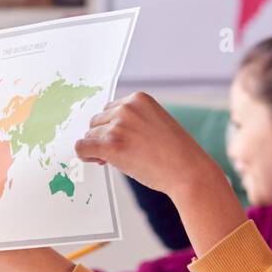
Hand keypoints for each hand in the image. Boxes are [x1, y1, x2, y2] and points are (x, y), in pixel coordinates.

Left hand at [76, 92, 244, 256]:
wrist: (189, 172)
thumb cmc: (176, 153)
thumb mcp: (155, 124)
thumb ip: (132, 121)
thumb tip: (102, 131)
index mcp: (138, 99)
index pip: (110, 109)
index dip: (113, 127)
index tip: (125, 141)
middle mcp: (126, 108)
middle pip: (97, 121)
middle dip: (104, 137)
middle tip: (121, 154)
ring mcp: (118, 126)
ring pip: (90, 135)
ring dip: (98, 148)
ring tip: (119, 160)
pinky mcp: (110, 144)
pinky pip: (82, 147)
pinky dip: (85, 155)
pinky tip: (98, 161)